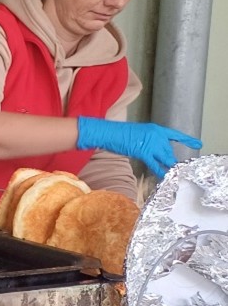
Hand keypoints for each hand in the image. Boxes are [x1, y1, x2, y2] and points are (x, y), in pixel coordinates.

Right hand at [76, 117, 201, 175]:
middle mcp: (156, 135)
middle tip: (174, 169)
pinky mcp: (143, 152)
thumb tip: (154, 153)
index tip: (198, 144)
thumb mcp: (138, 135)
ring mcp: (150, 143)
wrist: (107, 132)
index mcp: (156, 129)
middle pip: (168, 150)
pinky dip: (161, 170)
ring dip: (168, 167)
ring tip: (173, 175)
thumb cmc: (118, 134)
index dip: (187, 140)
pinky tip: (165, 176)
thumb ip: (148, 142)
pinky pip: (155, 163)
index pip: (175, 135)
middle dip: (170, 160)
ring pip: (164, 157)